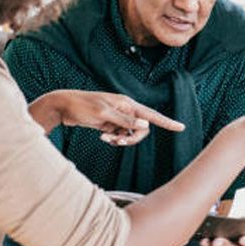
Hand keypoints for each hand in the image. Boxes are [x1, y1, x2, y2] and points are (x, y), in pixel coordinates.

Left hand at [28, 90, 183, 145]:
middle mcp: (125, 110)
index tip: (181, 127)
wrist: (63, 106)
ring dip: (121, 140)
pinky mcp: (110, 124)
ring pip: (130, 134)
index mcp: (127, 104)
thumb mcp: (103, 115)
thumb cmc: (82, 107)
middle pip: (141, 130)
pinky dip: (114, 139)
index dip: (167, 122)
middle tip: (116, 141)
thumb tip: (145, 126)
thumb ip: (124, 121)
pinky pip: (120, 135)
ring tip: (107, 139)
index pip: (151, 115)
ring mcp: (117, 117)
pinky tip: (102, 137)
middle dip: (132, 138)